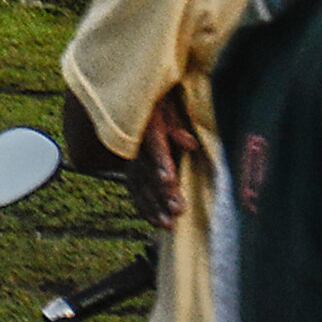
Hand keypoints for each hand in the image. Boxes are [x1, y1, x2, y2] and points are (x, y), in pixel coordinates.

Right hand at [130, 100, 195, 227]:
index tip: (169, 180)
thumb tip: (190, 144)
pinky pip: (135, 189)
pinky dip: (145, 207)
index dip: (160, 162)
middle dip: (161, 192)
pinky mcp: (131, 167)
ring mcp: (131, 157)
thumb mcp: (166, 104)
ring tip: (168, 224)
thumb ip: (176, 124)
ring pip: (139, 184)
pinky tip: (156, 222)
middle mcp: (135, 143)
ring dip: (154, 206)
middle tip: (177, 210)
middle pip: (147, 170)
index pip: (153, 144)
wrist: (133, 97)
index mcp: (145, 123)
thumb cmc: (157, 100)